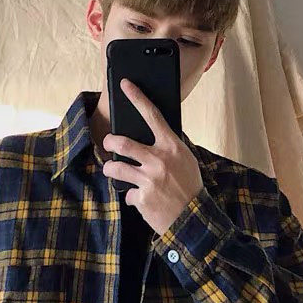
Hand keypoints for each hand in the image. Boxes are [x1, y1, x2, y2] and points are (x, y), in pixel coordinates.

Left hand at [101, 78, 203, 235]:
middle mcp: (159, 160)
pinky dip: (133, 197)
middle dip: (110, 142)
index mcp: (172, 146)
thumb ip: (168, 148)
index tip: (125, 84)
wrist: (193, 218)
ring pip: (115, 168)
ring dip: (110, 169)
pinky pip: (127, 193)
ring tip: (113, 171)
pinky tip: (143, 200)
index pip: (152, 115)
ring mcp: (149, 179)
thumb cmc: (189, 186)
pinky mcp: (142, 197)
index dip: (137, 97)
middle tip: (109, 143)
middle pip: (122, 143)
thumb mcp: (185, 160)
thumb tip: (150, 137)